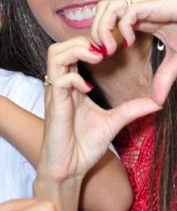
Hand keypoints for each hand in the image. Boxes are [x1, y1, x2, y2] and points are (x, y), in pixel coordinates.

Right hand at [41, 38, 160, 181]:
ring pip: (54, 56)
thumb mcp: (113, 123)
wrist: (69, 168)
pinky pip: (61, 80)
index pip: (71, 53)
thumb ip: (131, 110)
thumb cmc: (83, 147)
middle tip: (103, 52)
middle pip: (58, 47)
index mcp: (71, 87)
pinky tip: (88, 90)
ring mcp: (55, 94)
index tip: (111, 53)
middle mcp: (60, 87)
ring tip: (95, 61)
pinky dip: (76, 79)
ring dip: (76, 52)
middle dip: (81, 42)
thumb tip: (156, 102)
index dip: (89, 45)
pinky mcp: (54, 105)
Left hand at [91, 0, 176, 103]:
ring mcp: (144, 3)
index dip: (99, 35)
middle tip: (103, 53)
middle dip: (95, 32)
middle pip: (100, 9)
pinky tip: (130, 43)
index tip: (103, 56)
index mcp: (139, 16)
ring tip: (112, 49)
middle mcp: (138, 7)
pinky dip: (122, 28)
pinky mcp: (153, 3)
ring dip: (103, 29)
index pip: (105, 17)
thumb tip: (157, 102)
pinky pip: (126, 12)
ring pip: (106, 7)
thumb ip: (164, 77)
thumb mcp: (176, 59)